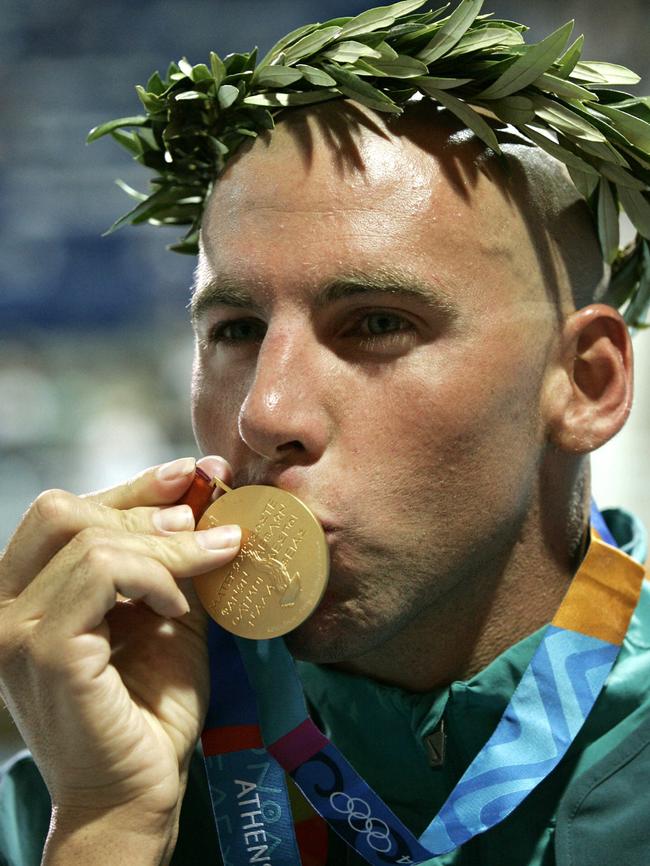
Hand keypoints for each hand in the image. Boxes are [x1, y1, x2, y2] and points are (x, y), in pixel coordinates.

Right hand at [0, 456, 239, 833]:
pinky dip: (152, 576)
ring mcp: (17, 630)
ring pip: (88, 538)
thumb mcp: (164, 616)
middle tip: (204, 524)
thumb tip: (196, 499)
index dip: (132, 486)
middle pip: (63, 510)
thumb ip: (169, 563)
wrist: (137, 794)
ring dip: (164, 544)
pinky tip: (177, 606)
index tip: (191, 472)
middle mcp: (6, 607)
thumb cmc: (150, 710)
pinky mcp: (47, 652)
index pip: (66, 513)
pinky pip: (101, 574)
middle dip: (145, 508)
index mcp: (28, 594)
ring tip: (207, 563)